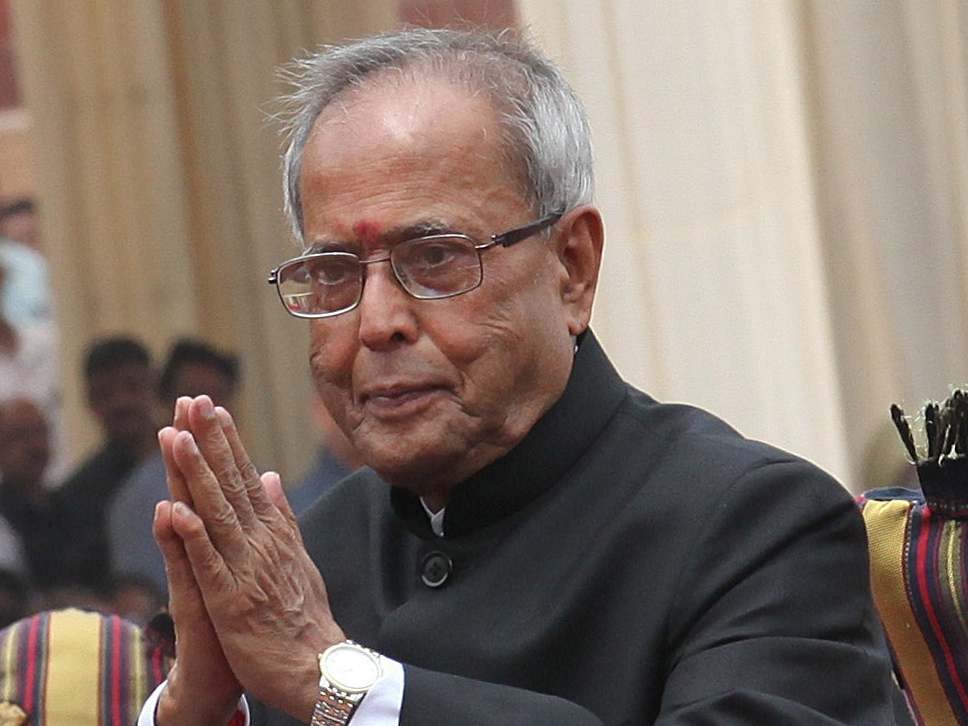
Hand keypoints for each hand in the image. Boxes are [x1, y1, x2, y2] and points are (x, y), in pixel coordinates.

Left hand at [167, 395, 344, 719]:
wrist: (316, 665)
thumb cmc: (304, 615)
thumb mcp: (296, 556)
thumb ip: (281, 515)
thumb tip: (271, 475)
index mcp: (273, 531)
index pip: (246, 476)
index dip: (227, 442)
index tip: (212, 408)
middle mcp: (260, 541)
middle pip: (231, 483)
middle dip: (210, 441)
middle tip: (193, 402)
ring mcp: (245, 567)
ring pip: (216, 512)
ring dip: (196, 474)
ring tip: (177, 438)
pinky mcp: (230, 599)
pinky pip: (208, 562)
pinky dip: (193, 536)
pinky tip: (176, 510)